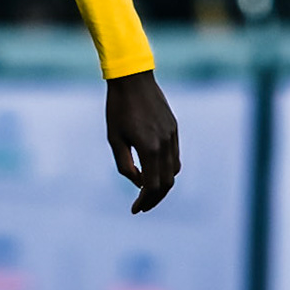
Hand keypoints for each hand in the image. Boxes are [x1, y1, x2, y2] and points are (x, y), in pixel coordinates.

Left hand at [106, 71, 179, 212]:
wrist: (132, 79)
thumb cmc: (118, 108)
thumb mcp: (114, 138)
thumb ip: (125, 165)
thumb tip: (138, 184)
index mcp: (149, 148)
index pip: (152, 186)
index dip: (144, 201)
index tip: (134, 210)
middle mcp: (165, 144)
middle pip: (166, 183)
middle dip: (154, 199)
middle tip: (142, 207)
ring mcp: (172, 136)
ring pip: (173, 171)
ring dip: (162, 185)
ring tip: (147, 192)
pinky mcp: (174, 128)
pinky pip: (175, 156)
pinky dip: (166, 169)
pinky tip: (154, 171)